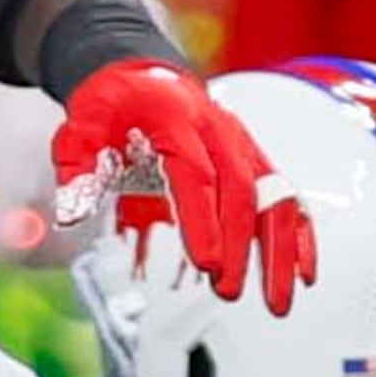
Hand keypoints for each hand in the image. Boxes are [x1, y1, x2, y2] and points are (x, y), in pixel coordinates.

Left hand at [52, 62, 318, 316]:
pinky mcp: (255, 161)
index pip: (195, 173)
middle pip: (241, 190)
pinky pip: (286, 198)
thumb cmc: (113, 107)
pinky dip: (299, 237)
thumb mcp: (79, 129)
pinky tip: (304, 273)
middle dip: (240, 246)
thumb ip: (77, 169)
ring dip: (279, 252)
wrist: (139, 75)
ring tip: (277, 300)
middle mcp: (218, 129)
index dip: (204, 219)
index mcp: (175, 120)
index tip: (205, 261)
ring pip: (274, 197)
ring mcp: (242, 145)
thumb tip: (72, 213)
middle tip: (227, 290)